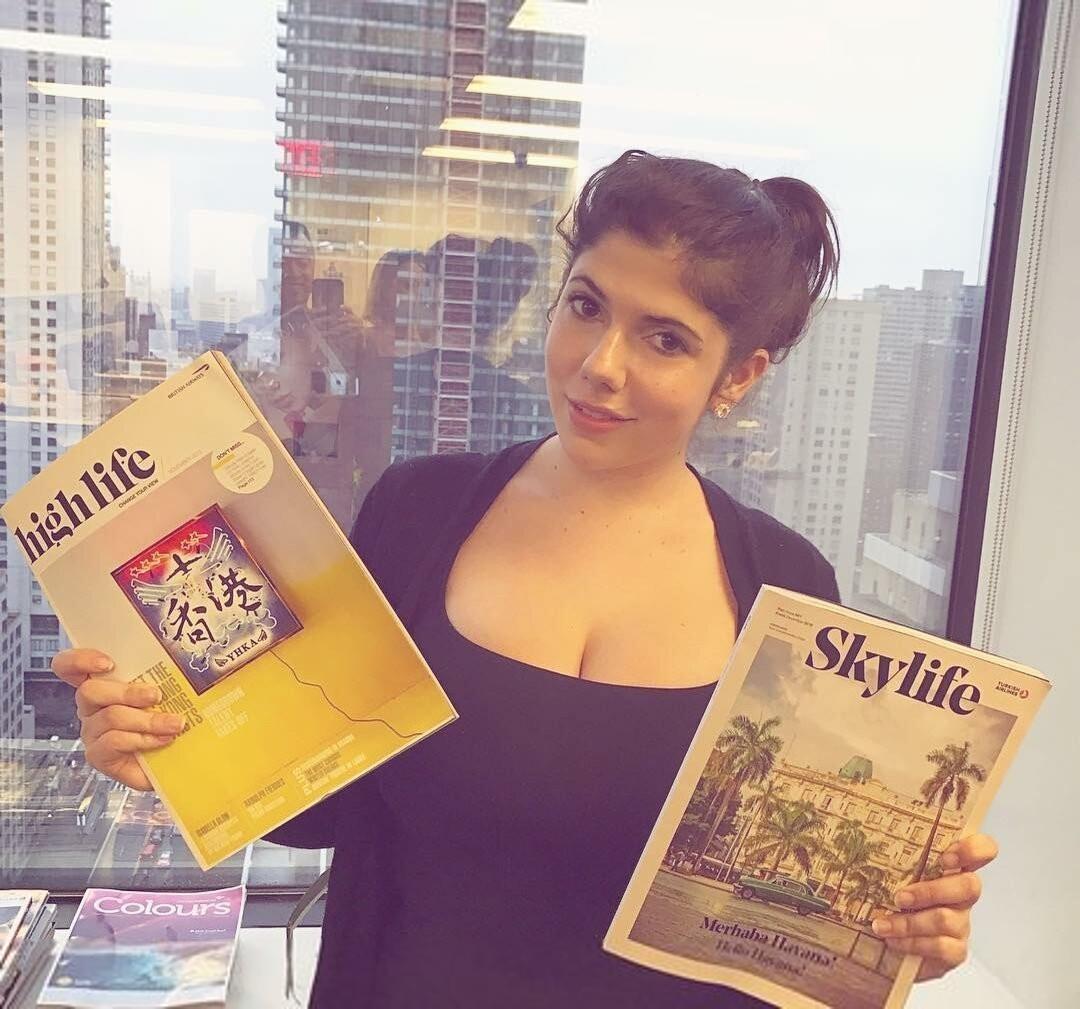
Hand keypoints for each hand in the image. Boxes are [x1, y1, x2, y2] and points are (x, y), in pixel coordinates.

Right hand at [51, 648, 184, 790]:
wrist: (179, 760)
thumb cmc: (173, 718)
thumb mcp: (173, 690)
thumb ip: (171, 672)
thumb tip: (203, 653)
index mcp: (105, 683)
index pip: (71, 666)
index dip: (80, 660)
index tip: (107, 662)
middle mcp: (93, 706)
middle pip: (90, 691)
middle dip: (127, 692)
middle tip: (156, 695)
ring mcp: (93, 732)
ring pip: (109, 717)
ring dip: (146, 720)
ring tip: (174, 723)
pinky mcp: (100, 755)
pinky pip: (113, 742)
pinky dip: (141, 739)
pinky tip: (162, 740)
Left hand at [870, 834, 998, 980]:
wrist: (890, 945)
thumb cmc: (890, 897)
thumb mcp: (890, 872)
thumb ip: (887, 854)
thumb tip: (851, 829)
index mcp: (951, 867)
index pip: (982, 850)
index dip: (973, 850)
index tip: (946, 858)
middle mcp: (961, 894)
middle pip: (970, 886)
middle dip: (932, 891)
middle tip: (900, 897)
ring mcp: (961, 923)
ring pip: (946, 919)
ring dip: (909, 922)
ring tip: (881, 924)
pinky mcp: (956, 950)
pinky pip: (940, 946)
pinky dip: (912, 943)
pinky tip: (891, 940)